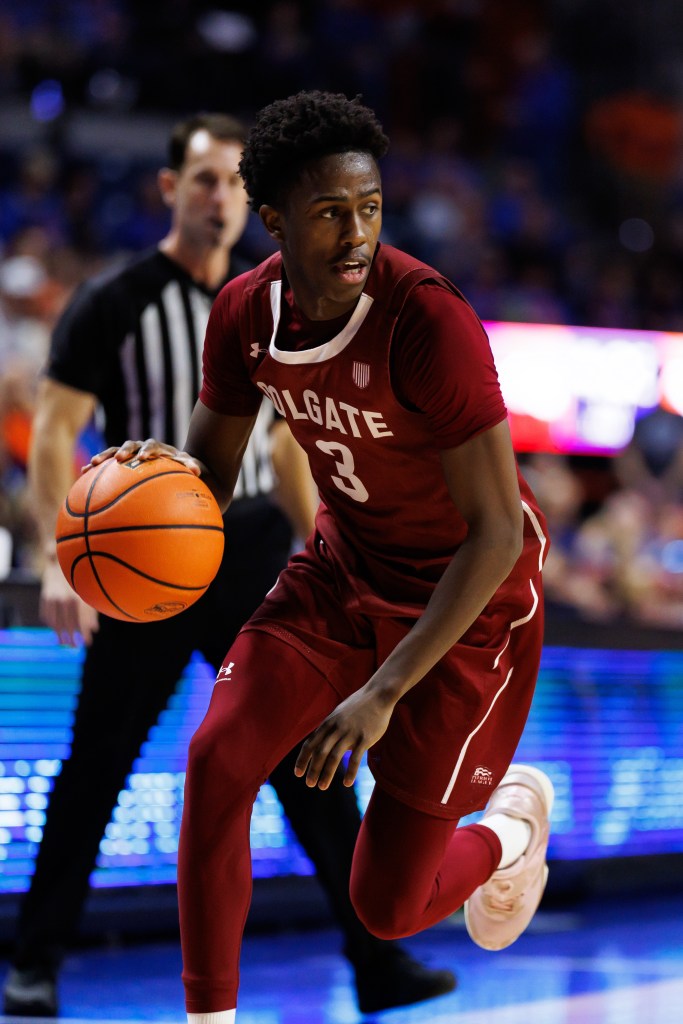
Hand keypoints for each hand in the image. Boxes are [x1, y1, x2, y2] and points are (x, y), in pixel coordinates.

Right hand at [40, 558, 98, 646]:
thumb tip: (94, 629)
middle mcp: (64, 599)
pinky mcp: (44, 597)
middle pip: (67, 625)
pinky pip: (47, 615)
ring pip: (55, 622)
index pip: (81, 622)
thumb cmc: (83, 576)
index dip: (84, 634)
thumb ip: (92, 610)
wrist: (63, 559)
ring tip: (64, 643)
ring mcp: (52, 598)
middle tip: (75, 646)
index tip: (88, 643)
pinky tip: (57, 629)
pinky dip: (51, 624)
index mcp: (79, 598)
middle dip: (71, 638)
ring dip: (60, 634)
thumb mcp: (90, 592)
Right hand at [86, 438, 202, 475]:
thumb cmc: (182, 467)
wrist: (173, 463)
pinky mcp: (120, 461)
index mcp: (158, 448)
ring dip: (104, 456)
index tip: (144, 458)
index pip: (153, 446)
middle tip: (119, 459)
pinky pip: (105, 463)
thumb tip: (197, 470)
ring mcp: (130, 453)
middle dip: (124, 451)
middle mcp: (142, 447)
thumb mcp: (189, 466)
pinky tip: (82, 474)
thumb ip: (190, 466)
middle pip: (131, 445)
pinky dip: (95, 467)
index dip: (148, 450)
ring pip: (114, 451)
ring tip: (92, 464)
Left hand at [294, 686, 394, 789]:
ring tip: (322, 787)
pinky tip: (347, 784)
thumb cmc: (358, 706)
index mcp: (328, 723)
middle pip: (320, 752)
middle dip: (313, 769)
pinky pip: (355, 758)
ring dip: (326, 774)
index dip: (303, 759)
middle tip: (309, 784)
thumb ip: (330, 728)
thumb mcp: (339, 714)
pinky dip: (350, 772)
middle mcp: (336, 728)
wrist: (378, 695)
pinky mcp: (365, 738)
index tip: (298, 774)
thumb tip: (323, 743)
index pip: (311, 744)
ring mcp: (350, 733)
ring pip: (334, 757)